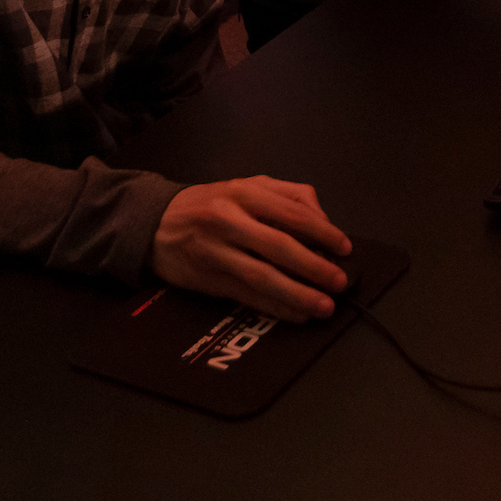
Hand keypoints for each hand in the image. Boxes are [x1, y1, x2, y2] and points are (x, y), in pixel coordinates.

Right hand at [152, 177, 353, 323]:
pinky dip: (274, 306)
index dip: (323, 232)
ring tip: (323, 305)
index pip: (292, 212)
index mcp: (244, 192)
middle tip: (339, 281)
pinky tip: (296, 314)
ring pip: (262, 275)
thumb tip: (323, 221)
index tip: (344, 248)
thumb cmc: (210, 204)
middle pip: (279, 246)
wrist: (156, 222)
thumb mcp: (247, 186)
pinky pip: (246, 295)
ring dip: (297, 293)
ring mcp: (216, 251)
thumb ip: (288, 196)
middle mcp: (229, 219)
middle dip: (314, 267)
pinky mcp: (208, 278)